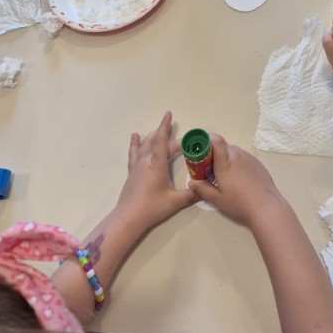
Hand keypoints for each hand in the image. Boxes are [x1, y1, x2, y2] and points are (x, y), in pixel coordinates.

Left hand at [113, 111, 196, 232]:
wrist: (128, 218)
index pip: (162, 141)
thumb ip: (191, 194)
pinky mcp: (132, 173)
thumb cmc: (151, 208)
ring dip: (152, 136)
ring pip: (144, 145)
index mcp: (156, 165)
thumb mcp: (175, 202)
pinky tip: (134, 137)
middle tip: (179, 136)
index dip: (165, 127)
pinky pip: (134, 153)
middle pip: (156, 143)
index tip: (169, 114)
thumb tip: (204, 189)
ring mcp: (137, 167)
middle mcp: (146, 161)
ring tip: (158, 130)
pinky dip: (135, 144)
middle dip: (167, 136)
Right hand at [188, 135, 282, 226]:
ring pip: (232, 151)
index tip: (199, 151)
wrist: (266, 206)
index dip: (206, 140)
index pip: (215, 139)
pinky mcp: (256, 162)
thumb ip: (202, 189)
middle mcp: (237, 154)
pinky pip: (241, 157)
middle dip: (212, 153)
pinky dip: (235, 162)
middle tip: (207, 168)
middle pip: (222, 146)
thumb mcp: (217, 199)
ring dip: (224, 158)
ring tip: (223, 176)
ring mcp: (248, 157)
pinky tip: (237, 178)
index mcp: (226, 161)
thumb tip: (192, 181)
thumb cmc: (239, 203)